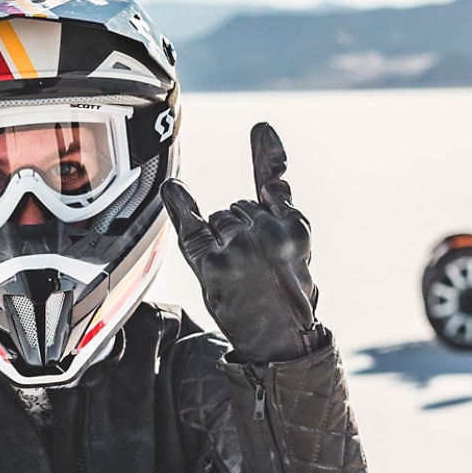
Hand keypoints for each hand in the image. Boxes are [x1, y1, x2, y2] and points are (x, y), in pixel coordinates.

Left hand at [161, 123, 319, 365]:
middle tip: (253, 269)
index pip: (273, 183)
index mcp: (295, 227)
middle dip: (238, 230)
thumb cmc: (286, 296)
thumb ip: (281, 208)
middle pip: (236, 207)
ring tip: (239, 274)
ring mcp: (240, 247)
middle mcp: (269, 230)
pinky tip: (174, 190)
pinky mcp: (215, 264)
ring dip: (220, 240)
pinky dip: (181, 207)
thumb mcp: (297, 251)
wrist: (282, 344)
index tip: (260, 128)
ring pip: (217, 219)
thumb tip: (270, 165)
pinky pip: (192, 226)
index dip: (267, 153)